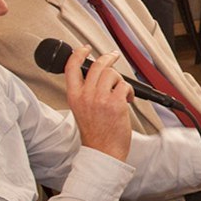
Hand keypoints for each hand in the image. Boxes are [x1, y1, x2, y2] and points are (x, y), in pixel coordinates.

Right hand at [64, 46, 133, 160]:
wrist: (103, 152)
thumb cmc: (95, 135)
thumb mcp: (81, 110)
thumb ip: (85, 94)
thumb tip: (98, 78)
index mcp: (74, 97)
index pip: (72, 67)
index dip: (78, 54)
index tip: (85, 48)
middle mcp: (86, 96)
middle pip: (97, 65)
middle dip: (108, 58)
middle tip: (113, 56)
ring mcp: (100, 98)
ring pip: (112, 73)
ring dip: (120, 79)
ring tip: (121, 90)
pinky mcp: (115, 103)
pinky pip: (124, 85)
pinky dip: (129, 91)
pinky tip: (127, 99)